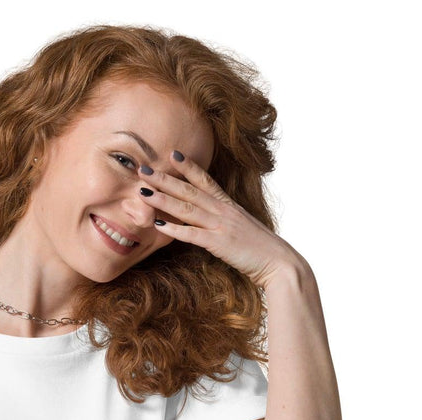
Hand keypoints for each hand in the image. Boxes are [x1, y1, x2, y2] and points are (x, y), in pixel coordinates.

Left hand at [138, 151, 301, 289]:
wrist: (279, 262)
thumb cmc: (261, 249)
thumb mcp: (241, 229)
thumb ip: (225, 222)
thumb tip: (211, 222)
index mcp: (229, 205)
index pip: (205, 180)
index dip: (188, 167)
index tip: (172, 155)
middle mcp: (223, 210)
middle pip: (189, 190)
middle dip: (164, 179)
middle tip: (143, 169)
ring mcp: (221, 225)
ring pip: (187, 208)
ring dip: (162, 199)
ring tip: (142, 192)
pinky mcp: (219, 243)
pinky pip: (191, 234)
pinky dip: (174, 229)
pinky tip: (157, 224)